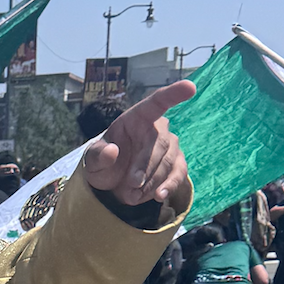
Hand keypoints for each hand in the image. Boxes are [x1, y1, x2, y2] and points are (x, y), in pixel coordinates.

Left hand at [82, 80, 195, 208]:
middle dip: (143, 169)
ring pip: (167, 163)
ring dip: (149, 182)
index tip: (190, 87)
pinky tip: (159, 196)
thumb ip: (98, 155)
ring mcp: (171, 145)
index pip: (157, 102)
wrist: (113, 181)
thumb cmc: (104, 162)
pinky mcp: (177, 163)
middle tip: (129, 186)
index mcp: (138, 117)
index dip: (173, 94)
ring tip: (131, 195)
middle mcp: (158, 127)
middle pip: (159, 145)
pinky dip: (168, 186)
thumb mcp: (93, 160)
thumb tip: (111, 151)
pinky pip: (178, 174)